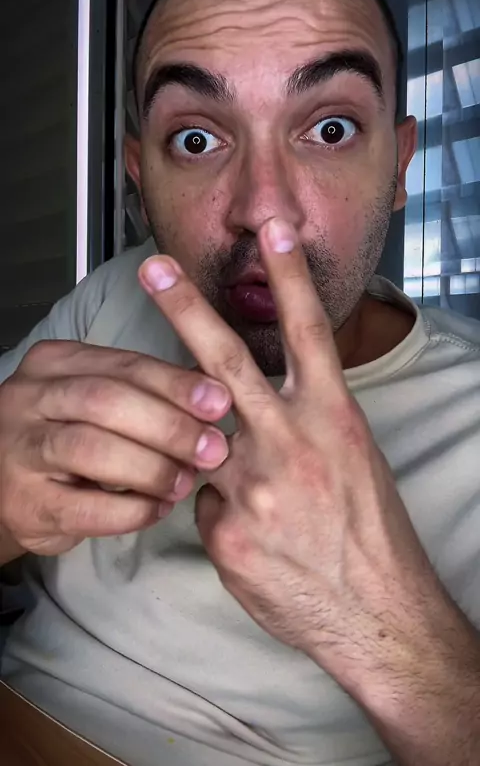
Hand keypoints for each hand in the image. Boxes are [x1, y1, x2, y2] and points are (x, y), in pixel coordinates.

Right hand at [0, 342, 229, 557]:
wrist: (6, 489)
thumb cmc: (66, 437)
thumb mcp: (94, 400)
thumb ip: (142, 393)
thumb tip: (212, 398)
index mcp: (54, 362)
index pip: (124, 364)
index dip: (176, 384)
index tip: (220, 403)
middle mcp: (27, 398)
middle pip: (107, 402)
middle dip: (169, 426)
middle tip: (212, 450)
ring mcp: (19, 450)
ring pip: (93, 450)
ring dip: (152, 468)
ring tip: (186, 482)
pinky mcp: (23, 504)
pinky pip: (86, 507)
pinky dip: (132, 510)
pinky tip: (158, 510)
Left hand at [141, 217, 445, 690]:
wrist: (377, 612)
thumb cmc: (370, 529)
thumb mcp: (352, 457)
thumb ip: (300, 425)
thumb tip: (246, 414)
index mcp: (332, 416)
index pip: (307, 330)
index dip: (288, 274)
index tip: (272, 228)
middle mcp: (289, 442)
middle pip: (225, 362)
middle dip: (185, 309)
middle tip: (154, 267)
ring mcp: (251, 487)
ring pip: (198, 440)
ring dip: (197, 444)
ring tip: (234, 467)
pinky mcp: (224, 532)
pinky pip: (201, 504)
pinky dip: (217, 510)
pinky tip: (253, 536)